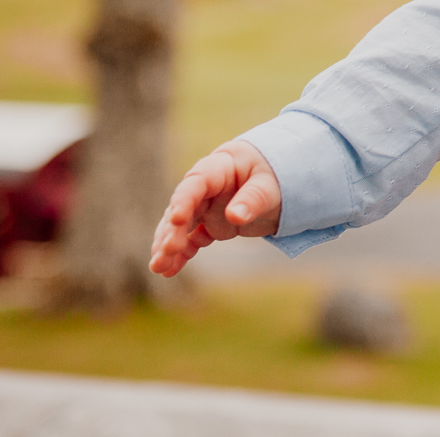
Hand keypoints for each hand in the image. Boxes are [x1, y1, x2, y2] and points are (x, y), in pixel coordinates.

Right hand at [149, 139, 281, 276]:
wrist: (280, 179)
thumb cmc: (276, 175)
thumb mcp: (270, 185)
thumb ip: (253, 198)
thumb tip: (234, 217)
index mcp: (220, 167)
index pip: (196, 182)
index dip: (184, 200)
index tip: (177, 220)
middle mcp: (206, 188)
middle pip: (184, 207)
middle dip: (172, 230)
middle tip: (166, 252)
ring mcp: (206, 207)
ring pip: (181, 226)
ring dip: (169, 245)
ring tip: (158, 267)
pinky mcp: (210, 224)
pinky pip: (192, 239)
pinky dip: (182, 254)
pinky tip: (169, 270)